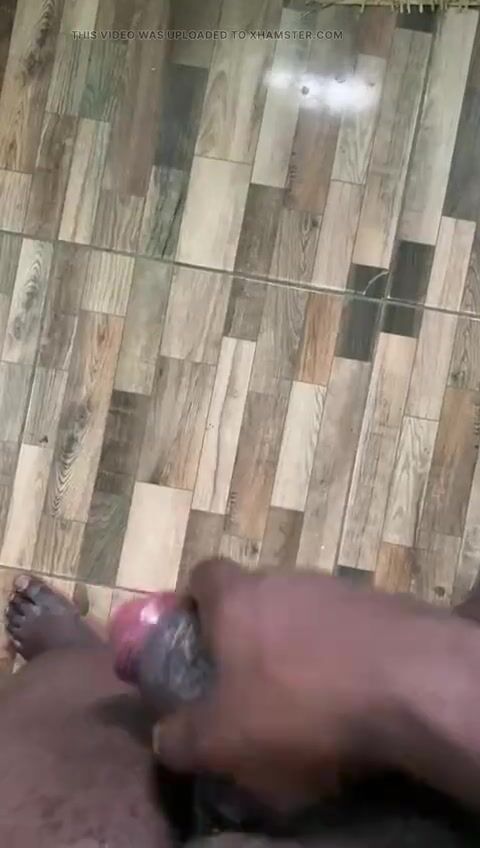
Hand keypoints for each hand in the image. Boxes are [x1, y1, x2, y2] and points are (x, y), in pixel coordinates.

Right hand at [152, 559, 465, 810]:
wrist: (409, 683)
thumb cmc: (299, 703)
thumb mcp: (225, 738)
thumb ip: (184, 737)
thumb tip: (163, 737)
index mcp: (238, 598)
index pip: (204, 573)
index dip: (193, 601)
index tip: (195, 639)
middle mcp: (285, 579)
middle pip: (255, 595)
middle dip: (247, 634)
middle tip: (246, 683)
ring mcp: (337, 588)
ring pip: (302, 612)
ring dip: (296, 645)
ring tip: (302, 696)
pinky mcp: (381, 606)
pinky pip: (345, 629)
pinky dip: (339, 655)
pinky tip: (348, 695)